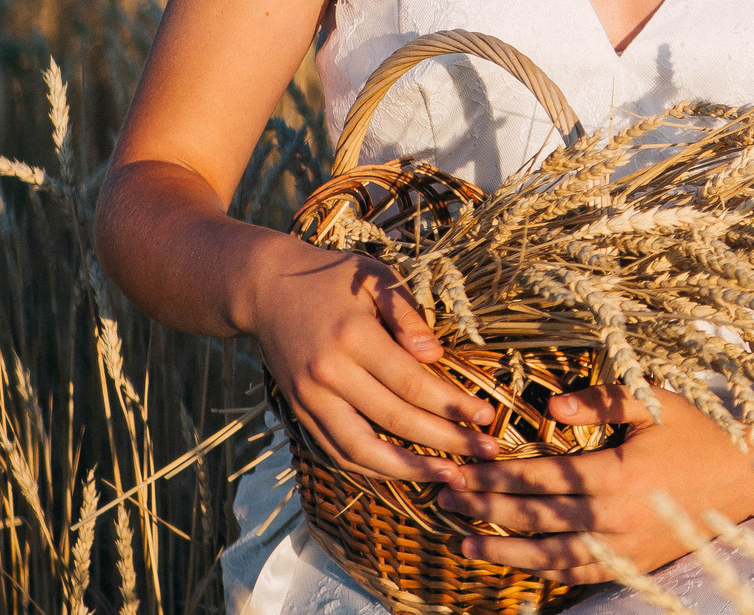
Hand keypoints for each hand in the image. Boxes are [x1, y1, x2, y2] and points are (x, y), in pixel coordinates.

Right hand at [240, 231, 508, 477]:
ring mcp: (309, 399)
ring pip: (362, 451)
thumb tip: (435, 356)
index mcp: (352, 336)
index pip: (412, 384)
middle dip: (445, 442)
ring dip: (409, 470)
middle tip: (485, 453)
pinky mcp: (300, 413)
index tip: (487, 417)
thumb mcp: (375, 277)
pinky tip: (407, 472)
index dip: (452, 406)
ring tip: (450, 476)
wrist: (266, 289)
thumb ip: (407, 314)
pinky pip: (338, 453)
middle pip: (395, 421)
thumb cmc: (332, 278)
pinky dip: (374, 470)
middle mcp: (327, 374)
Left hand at [431, 388, 753, 581]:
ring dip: (503, 549)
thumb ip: (602, 400)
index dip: (492, 475)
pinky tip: (520, 561)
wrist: (753, 478)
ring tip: (465, 541)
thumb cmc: (703, 431)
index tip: (457, 469)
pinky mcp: (636, 564)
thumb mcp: (656, 402)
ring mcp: (625, 548)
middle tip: (443, 498)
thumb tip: (549, 407)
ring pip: (550, 556)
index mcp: (615, 476)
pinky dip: (545, 569)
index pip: (537, 477)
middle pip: (533, 517)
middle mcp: (615, 519)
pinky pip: (580, 573)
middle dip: (483, 508)